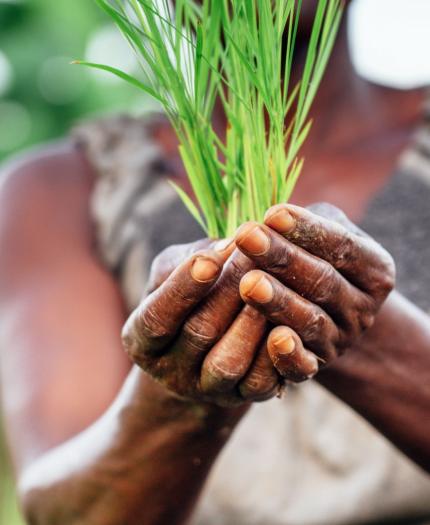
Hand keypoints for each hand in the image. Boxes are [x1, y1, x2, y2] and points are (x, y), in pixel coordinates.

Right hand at [122, 240, 281, 406]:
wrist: (208, 343)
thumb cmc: (190, 292)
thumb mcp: (175, 271)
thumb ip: (190, 258)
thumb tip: (227, 247)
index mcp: (142, 341)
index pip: (156, 318)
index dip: (182, 289)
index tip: (209, 260)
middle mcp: (170, 371)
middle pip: (198, 334)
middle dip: (228, 292)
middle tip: (254, 255)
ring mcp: (208, 389)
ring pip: (230, 362)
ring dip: (253, 321)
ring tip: (271, 284)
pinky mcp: (244, 397)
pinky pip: (262, 382)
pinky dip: (277, 352)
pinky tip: (288, 321)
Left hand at [235, 203, 395, 381]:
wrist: (326, 312)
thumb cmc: (317, 258)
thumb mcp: (323, 235)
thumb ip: (305, 226)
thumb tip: (266, 222)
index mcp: (374, 269)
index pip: (342, 246)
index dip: (307, 230)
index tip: (272, 213)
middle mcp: (362, 308)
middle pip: (323, 282)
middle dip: (283, 258)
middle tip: (247, 237)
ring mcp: (341, 340)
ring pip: (311, 321)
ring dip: (279, 302)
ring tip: (248, 282)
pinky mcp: (316, 365)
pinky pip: (304, 366)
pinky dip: (289, 355)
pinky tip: (273, 338)